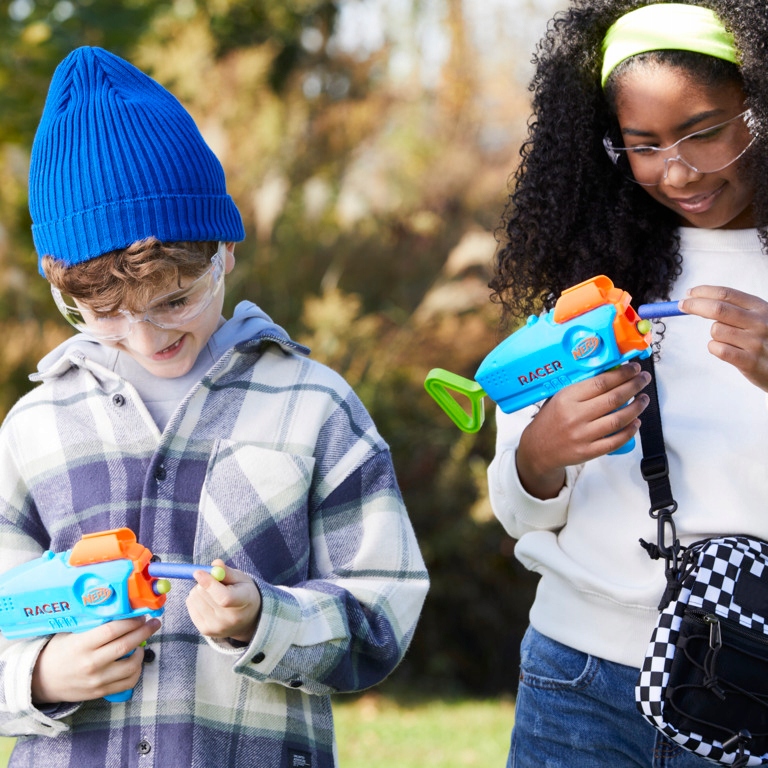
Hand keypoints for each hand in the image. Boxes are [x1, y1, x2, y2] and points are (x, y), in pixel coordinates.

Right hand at [31, 616, 160, 703]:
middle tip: (153, 623)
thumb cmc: (58, 651)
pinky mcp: (100, 692)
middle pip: (125, 646)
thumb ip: (93, 624)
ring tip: (142, 642)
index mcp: (82, 645)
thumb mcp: (70, 633)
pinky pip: (127, 683)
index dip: (130, 620)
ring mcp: (96, 680)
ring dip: (141, 652)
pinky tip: (135, 660)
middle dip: (144, 631)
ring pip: (130, 666)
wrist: (41, 681)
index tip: (140, 614)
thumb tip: (120, 609)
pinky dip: (136, 671)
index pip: (112, 630)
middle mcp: (90, 663)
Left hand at [186, 560, 261, 643]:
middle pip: (204, 595)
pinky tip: (207, 600)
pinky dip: (195, 598)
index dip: (209, 584)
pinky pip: (190, 605)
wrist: (247, 621)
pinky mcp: (205, 630)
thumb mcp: (242, 579)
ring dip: (199, 590)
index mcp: (244, 602)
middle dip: (205, 582)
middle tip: (215, 582)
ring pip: (194, 598)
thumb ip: (228, 572)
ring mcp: (216, 627)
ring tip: (212, 592)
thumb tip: (215, 564)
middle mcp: (230, 619)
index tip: (198, 572)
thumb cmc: (244, 594)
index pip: (223, 597)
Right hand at [516, 362, 650, 498]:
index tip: (633, 368)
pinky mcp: (588, 452)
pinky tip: (636, 422)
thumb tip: (611, 375)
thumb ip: (581, 389)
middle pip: (613, 399)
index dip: (622, 374)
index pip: (600, 382)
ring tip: (643, 399)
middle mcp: (575, 416)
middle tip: (643, 379)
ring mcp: (582, 435)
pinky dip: (629, 431)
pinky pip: (615, 441)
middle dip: (634, 386)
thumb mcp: (558, 398)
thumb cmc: (550, 420)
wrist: (537, 449)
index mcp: (566, 398)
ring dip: (636, 408)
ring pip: (618, 419)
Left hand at [680, 286, 767, 391]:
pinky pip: (718, 349)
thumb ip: (736, 309)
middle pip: (717, 309)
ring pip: (716, 331)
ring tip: (729, 341)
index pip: (726, 294)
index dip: (703, 292)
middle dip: (694, 305)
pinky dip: (715, 348)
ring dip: (714, 334)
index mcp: (761, 308)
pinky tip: (726, 350)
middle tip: (681, 306)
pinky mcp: (750, 362)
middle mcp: (760, 322)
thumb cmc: (767, 340)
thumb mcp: (760, 318)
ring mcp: (755, 342)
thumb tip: (699, 300)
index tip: (688, 293)